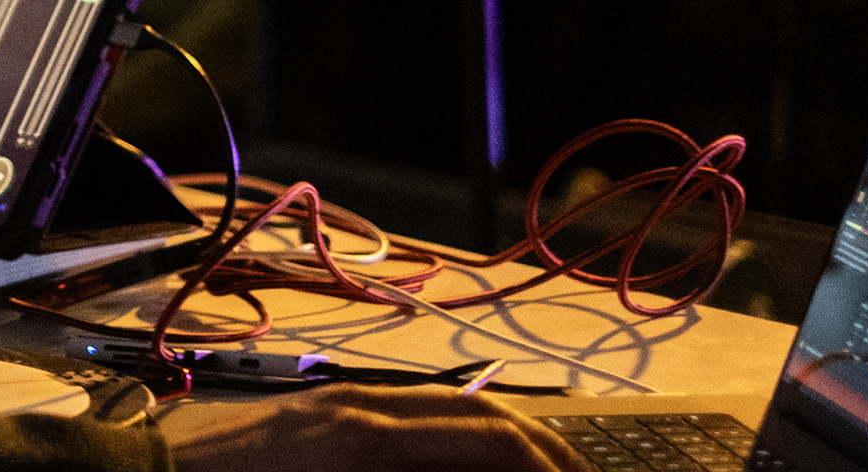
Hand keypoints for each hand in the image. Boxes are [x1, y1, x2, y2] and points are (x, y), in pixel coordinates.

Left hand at [167, 386, 592, 471]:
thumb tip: (496, 471)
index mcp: (369, 436)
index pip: (498, 439)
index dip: (555, 468)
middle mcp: (357, 406)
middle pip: (482, 417)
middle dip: (542, 454)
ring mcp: (332, 402)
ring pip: (445, 414)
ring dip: (498, 447)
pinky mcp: (312, 414)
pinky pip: (401, 417)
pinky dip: (447, 444)